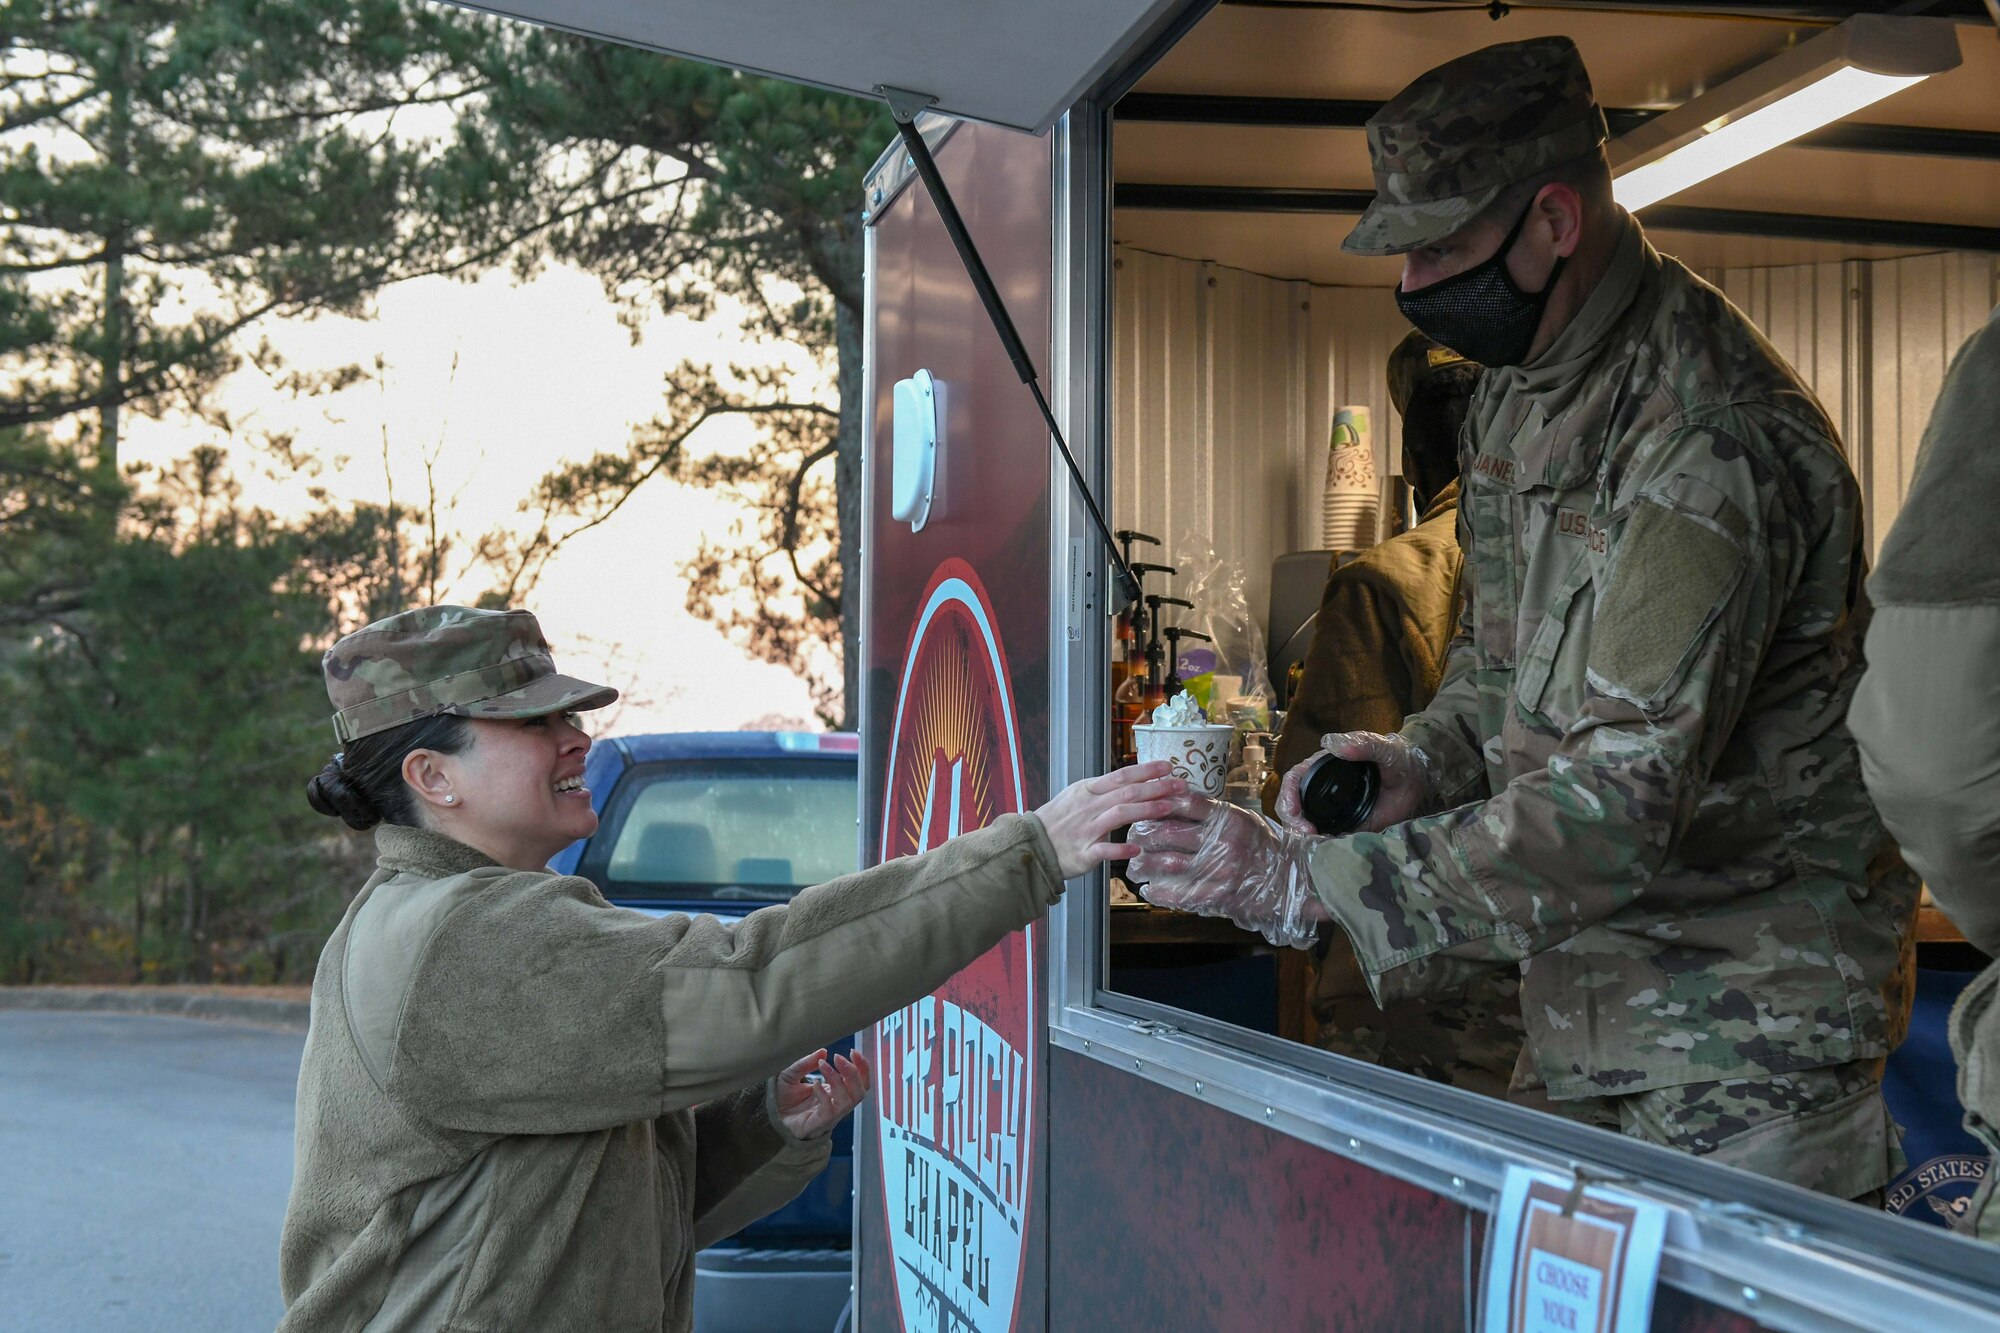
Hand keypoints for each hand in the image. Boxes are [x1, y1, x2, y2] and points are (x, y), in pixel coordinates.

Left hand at [773, 1049, 870, 1139]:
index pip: (860, 1082)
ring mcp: (828, 1116)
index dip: (862, 1067)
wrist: (767, 1115)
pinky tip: (814, 1085)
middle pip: (860, 1092)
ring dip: (838, 1080)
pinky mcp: (817, 1124)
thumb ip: (806, 1063)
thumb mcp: (792, 1073)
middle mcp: (836, 1104)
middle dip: (853, 1073)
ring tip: (823, 1065)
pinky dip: (824, 1095)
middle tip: (838, 1057)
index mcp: (836, 1092)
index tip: (853, 1051)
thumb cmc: (782, 1097)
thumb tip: (823, 1051)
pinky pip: (829, 1111)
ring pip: (848, 1101)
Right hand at [1034, 762, 1186, 878]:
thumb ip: (1102, 790)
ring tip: (1168, 808)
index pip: (1121, 775)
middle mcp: (1088, 806)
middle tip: (1181, 785)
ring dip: (1146, 810)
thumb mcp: (1076, 796)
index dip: (1146, 770)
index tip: (1169, 766)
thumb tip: (1130, 782)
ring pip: (1119, 814)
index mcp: (1088, 790)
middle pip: (1127, 792)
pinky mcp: (1082, 853)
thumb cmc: (1056, 821)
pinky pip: (1103, 849)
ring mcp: (1086, 829)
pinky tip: (1137, 848)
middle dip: (1156, 787)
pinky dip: (1120, 848)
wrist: (1030, 845)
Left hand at [1127, 793, 1327, 948]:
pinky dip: (1159, 891)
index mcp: (1226, 817)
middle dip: (1141, 834)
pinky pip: (1179, 893)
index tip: (1141, 806)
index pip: (1182, 802)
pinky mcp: (1218, 894)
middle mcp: (1221, 841)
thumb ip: (1211, 811)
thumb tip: (1174, 798)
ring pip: (1167, 862)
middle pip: (1167, 832)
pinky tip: (1148, 889)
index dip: (1156, 803)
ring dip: (1144, 863)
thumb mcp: (1241, 819)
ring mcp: (1218, 869)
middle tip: (1129, 836)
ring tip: (1133, 863)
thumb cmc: (1261, 846)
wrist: (1288, 878)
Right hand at [1274, 730, 1436, 834]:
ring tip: (1314, 839)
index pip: (1294, 779)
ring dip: (1302, 833)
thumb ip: (1362, 744)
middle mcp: (1322, 789)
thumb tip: (1329, 743)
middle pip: (1293, 805)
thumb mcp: (1384, 748)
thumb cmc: (1398, 759)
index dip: (1288, 793)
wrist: (1420, 780)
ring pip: (1305, 823)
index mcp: (1323, 767)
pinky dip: (1320, 844)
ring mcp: (1333, 810)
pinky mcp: (1346, 826)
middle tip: (1306, 830)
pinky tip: (1326, 846)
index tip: (1295, 809)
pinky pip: (1327, 837)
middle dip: (1292, 819)